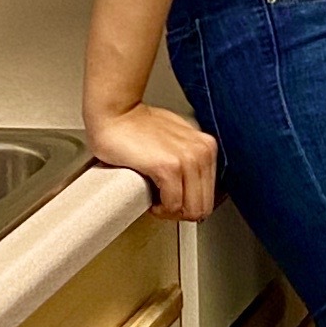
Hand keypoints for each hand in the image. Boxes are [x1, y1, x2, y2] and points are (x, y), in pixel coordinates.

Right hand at [86, 100, 217, 221]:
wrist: (115, 113)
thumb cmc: (137, 126)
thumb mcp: (175, 139)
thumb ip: (188, 157)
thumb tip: (192, 185)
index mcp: (207, 147)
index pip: (210, 195)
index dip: (188, 204)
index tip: (172, 199)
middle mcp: (202, 152)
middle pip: (203, 207)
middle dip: (180, 213)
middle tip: (161, 205)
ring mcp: (187, 159)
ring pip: (190, 210)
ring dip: (169, 212)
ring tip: (155, 201)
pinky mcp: (168, 167)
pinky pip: (172, 205)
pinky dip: (160, 209)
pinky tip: (149, 198)